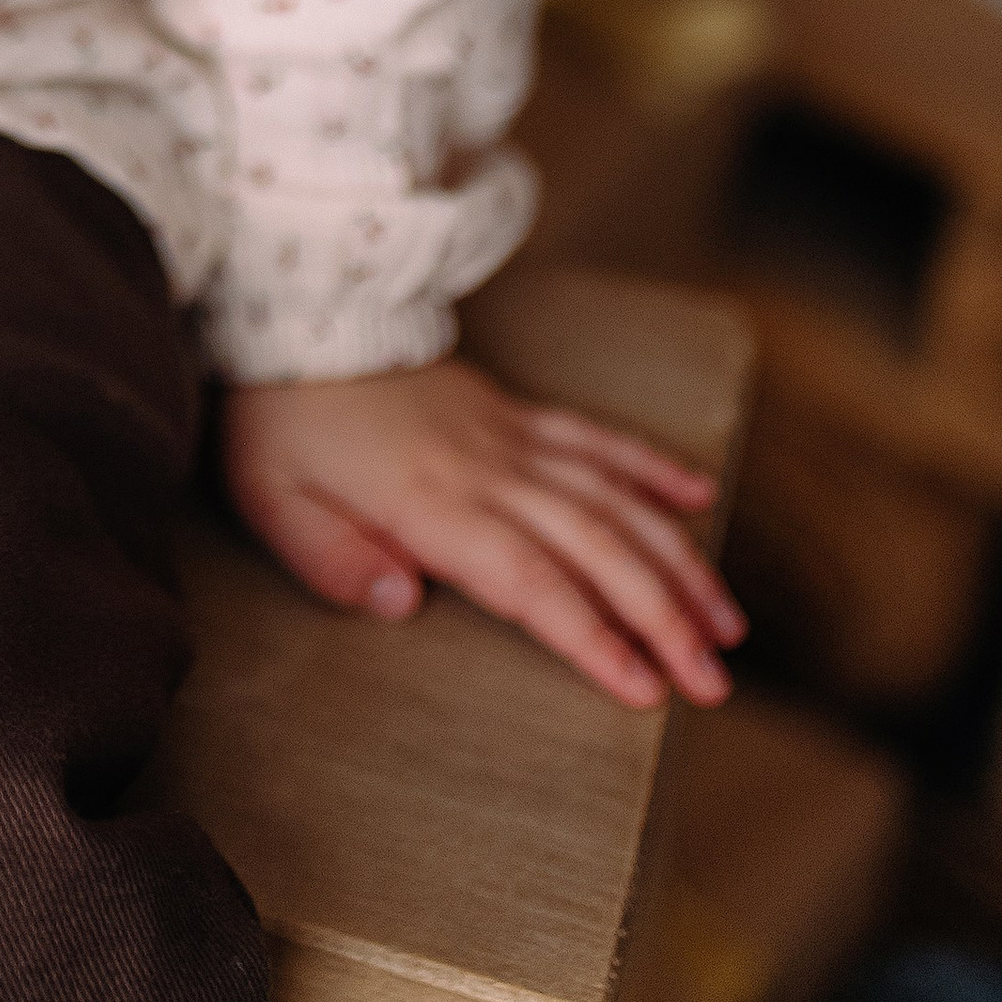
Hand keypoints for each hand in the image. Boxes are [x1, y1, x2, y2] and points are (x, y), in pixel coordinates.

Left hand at [222, 356, 742, 710]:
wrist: (296, 311)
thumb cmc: (280, 417)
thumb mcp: (273, 497)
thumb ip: (334, 559)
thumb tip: (405, 605)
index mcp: (432, 502)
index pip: (531, 581)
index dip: (593, 636)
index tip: (647, 690)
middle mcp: (489, 470)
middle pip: (595, 547)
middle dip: (663, 618)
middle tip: (715, 684)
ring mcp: (509, 435)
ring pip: (614, 497)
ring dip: (676, 558)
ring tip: (728, 622)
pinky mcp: (513, 410)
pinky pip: (595, 436)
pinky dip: (650, 465)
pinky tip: (699, 494)